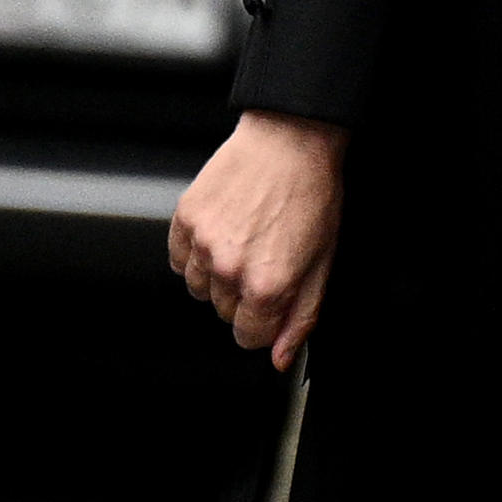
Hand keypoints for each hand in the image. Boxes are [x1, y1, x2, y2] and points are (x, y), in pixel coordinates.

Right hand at [168, 111, 345, 371]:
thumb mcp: (323, 263)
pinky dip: (195, 253)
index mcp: (268, 285)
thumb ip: (301, 316)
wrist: (289, 144)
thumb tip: (280, 357)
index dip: (264, 323)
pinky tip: (222, 232)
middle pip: (224, 312)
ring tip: (245, 242)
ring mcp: (202, 244)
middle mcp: (229, 269)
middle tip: (265, 260)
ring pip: (198, 288)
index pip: (248, 337)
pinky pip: (178, 259)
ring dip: (218, 275)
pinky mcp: (184, 220)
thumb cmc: (312, 197)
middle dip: (244, 296)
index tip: (271, 305)